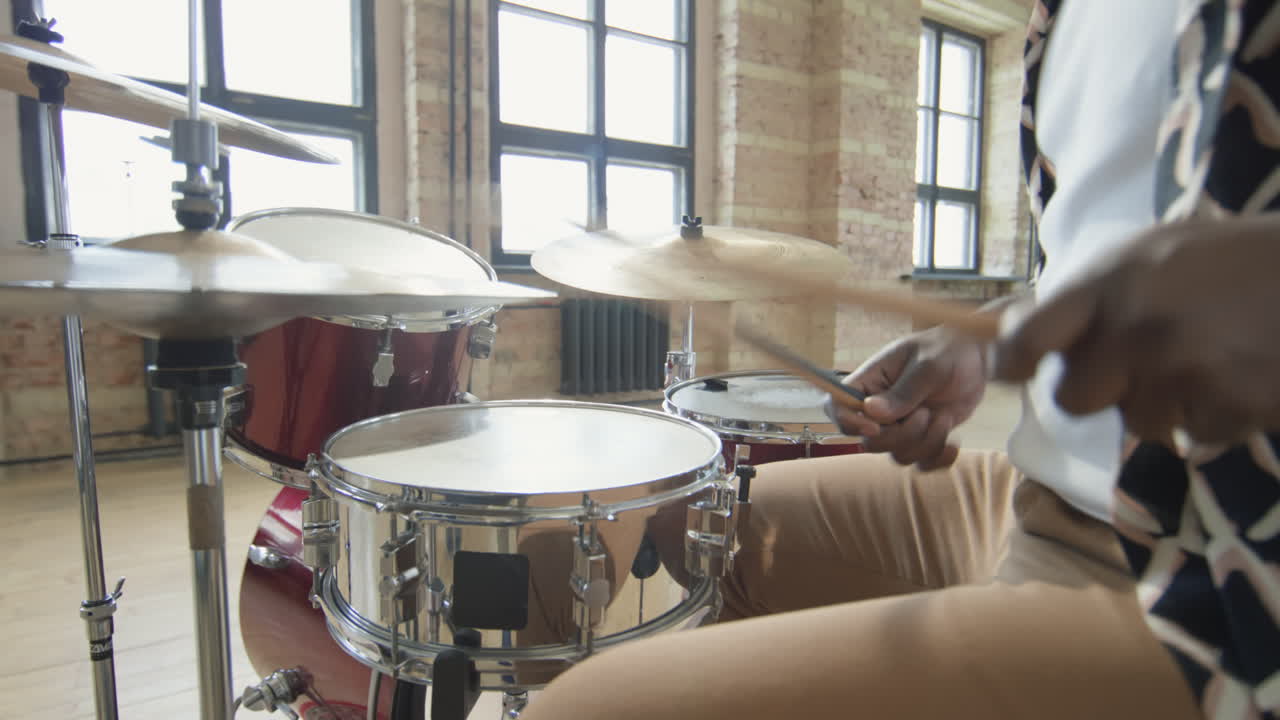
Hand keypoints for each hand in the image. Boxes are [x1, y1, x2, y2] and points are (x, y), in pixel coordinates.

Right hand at [828, 325, 988, 469]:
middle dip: (902, 436)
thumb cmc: (946, 350)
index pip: (837, 406)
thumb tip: (871, 411)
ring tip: (943, 417)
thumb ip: (903, 391)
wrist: (976, 359)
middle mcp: (879, 408)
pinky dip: (938, 459)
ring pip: (897, 455)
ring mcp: (899, 426)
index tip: (875, 426)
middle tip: (926, 413)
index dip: (847, 422)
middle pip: (870, 442)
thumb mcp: (928, 365)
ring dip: (925, 443)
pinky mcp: (921, 439)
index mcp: (870, 382)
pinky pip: (920, 464)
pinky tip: (953, 441)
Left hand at [993, 214, 1279, 443]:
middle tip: (1133, 365)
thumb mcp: (1154, 252)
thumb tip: (1014, 333)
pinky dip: (1212, 414)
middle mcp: (1137, 327)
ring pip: (1134, 421)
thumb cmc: (1233, 261)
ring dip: (1160, 402)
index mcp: (1113, 280)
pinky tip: (1237, 375)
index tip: (1014, 369)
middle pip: (1072, 397)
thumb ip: (1089, 294)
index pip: (1030, 337)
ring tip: (1203, 358)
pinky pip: (1192, 433)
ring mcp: (1183, 371)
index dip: (1013, 361)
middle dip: (1096, 389)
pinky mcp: (1227, 407)